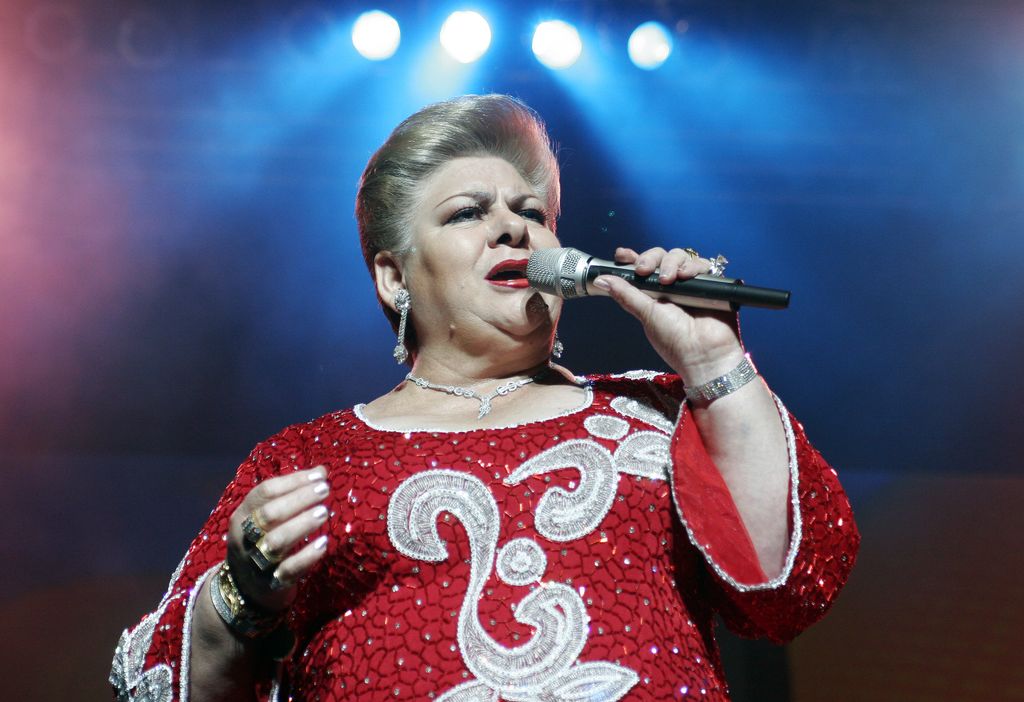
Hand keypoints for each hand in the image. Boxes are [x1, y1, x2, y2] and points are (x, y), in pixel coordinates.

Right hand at [226, 466, 330, 611]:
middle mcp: (245, 537)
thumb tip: (321, 471)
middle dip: (298, 499)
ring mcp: (255, 561)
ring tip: (324, 512)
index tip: (319, 476)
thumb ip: (290, 494)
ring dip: (302, 524)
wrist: (244, 590)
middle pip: (269, 514)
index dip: (294, 481)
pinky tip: (323, 543)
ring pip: (276, 541)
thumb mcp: (266, 517)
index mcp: (242, 515)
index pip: (265, 491)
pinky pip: (288, 570)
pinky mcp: (270, 583)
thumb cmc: (261, 541)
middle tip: (324, 490)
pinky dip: (307, 556)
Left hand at [594, 246, 745, 384]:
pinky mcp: (711, 284)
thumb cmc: (674, 340)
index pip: (643, 268)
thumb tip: (600, 280)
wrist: (705, 354)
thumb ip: (626, 294)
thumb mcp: (646, 314)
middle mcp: (672, 286)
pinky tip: (686, 276)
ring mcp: (691, 284)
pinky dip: (694, 266)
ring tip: (669, 279)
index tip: (622, 254)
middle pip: (660, 257)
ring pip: (680, 256)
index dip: (633, 258)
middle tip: (645, 271)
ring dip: (671, 262)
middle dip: (651, 259)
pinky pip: (702, 265)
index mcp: (653, 294)